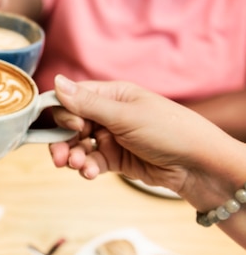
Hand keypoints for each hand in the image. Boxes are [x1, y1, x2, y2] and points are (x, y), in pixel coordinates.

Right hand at [48, 75, 231, 194]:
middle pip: (71, 126)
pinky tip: (91, 173)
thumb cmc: (168, 130)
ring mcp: (112, 138)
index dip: (63, 113)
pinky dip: (87, 168)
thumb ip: (87, 103)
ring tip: (77, 166)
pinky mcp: (116, 159)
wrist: (197, 165)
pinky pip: (92, 162)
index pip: (74, 98)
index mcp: (113, 95)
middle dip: (63, 141)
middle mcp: (109, 115)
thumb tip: (56, 82)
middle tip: (59, 157)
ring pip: (79, 146)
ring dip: (74, 157)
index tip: (69, 126)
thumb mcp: (124, 115)